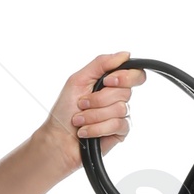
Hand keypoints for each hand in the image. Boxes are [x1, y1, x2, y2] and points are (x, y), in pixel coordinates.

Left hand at [40, 49, 145, 172]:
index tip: (107, 82)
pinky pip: (117, 125)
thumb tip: (125, 54)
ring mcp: (121, 115)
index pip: (134, 74)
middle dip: (99, 99)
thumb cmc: (65, 110)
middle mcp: (119, 98)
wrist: (58, 138)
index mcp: (111, 83)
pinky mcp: (120, 131)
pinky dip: (97, 128)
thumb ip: (101, 64)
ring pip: (120, 109)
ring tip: (79, 120)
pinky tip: (85, 131)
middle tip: (81, 104)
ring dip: (93, 115)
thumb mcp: (78, 80)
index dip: (125, 76)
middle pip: (125, 92)